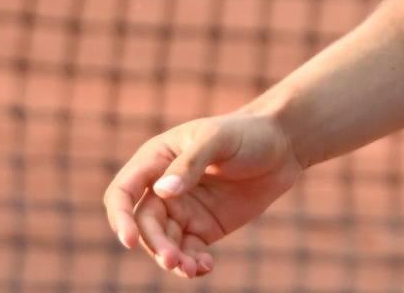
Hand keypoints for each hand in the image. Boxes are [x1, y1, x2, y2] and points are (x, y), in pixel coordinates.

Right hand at [104, 112, 303, 278]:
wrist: (283, 147)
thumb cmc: (248, 133)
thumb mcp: (219, 140)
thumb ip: (190, 164)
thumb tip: (162, 192)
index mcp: (157, 158)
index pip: (123, 191)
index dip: (119, 216)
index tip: (129, 239)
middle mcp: (164, 186)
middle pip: (143, 224)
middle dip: (155, 244)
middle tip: (173, 259)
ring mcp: (183, 209)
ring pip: (163, 243)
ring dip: (172, 260)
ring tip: (193, 269)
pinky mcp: (202, 228)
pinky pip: (187, 253)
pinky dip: (191, 265)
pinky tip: (206, 266)